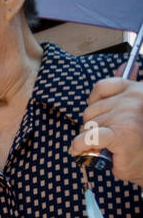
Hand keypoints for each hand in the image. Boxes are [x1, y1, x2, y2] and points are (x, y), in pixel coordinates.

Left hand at [71, 61, 142, 186]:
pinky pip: (87, 137)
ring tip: (103, 145)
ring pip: (88, 124)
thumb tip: (121, 66)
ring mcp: (126, 116)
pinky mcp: (119, 134)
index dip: (94, 104)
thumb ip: (125, 88)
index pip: (101, 87)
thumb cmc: (140, 139)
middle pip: (91, 110)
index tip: (99, 116)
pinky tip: (82, 150)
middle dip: (92, 126)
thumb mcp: (135, 108)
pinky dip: (80, 146)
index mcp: (137, 89)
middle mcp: (133, 99)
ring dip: (88, 138)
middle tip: (103, 137)